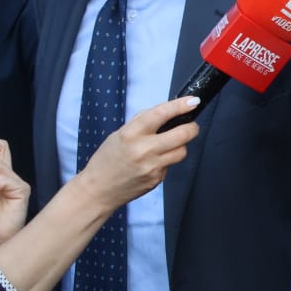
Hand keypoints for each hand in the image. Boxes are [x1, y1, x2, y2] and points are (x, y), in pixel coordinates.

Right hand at [75, 98, 200, 214]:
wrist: (97, 190)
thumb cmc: (107, 159)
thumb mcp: (119, 134)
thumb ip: (142, 122)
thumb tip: (166, 112)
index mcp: (130, 134)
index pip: (161, 114)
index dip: (180, 106)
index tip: (193, 101)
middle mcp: (143, 150)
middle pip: (182, 134)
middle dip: (192, 127)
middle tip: (190, 126)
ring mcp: (152, 166)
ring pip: (182, 150)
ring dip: (180, 145)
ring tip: (168, 145)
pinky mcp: (157, 179)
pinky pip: (171, 164)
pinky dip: (167, 160)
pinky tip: (154, 162)